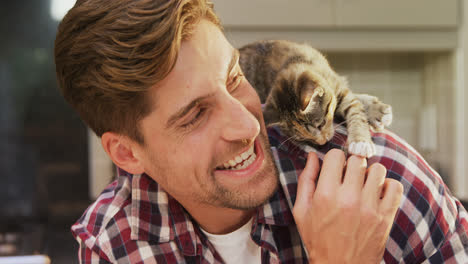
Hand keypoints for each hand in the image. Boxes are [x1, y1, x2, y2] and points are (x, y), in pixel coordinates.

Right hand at [292, 149, 402, 263]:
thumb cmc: (318, 240)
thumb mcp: (302, 210)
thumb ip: (306, 180)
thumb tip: (312, 156)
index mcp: (326, 195)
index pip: (336, 155)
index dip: (334, 159)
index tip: (334, 167)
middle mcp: (349, 198)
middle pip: (357, 160)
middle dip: (351, 165)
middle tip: (348, 177)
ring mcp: (370, 207)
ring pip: (378, 169)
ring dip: (369, 174)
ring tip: (362, 185)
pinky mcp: (385, 216)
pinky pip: (394, 186)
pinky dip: (387, 186)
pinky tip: (376, 194)